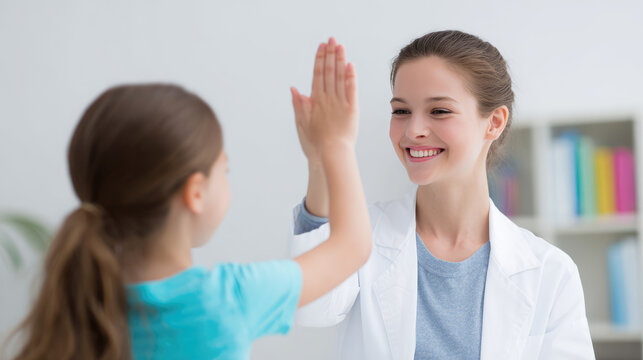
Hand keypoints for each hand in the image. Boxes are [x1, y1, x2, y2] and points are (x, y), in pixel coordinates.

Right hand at [291, 38, 357, 160]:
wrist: (330, 154)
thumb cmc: (315, 143)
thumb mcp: (301, 124)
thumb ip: (299, 105)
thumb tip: (294, 89)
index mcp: (315, 101)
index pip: (317, 75)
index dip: (320, 60)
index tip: (322, 47)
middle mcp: (327, 99)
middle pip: (329, 72)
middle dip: (330, 54)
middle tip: (332, 39)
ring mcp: (340, 103)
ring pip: (340, 78)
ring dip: (340, 60)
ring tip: (340, 47)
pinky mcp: (352, 110)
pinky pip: (351, 90)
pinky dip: (351, 77)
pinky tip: (350, 65)